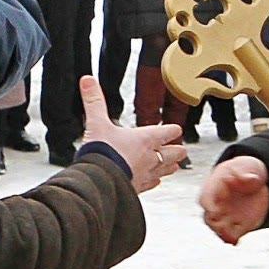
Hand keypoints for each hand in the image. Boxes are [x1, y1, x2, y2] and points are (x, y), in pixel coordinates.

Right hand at [77, 76, 183, 192]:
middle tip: (181, 150)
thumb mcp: (96, 123)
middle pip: (172, 153)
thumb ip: (94, 101)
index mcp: (145, 139)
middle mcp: (150, 157)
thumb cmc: (102, 153)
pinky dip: (154, 181)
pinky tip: (154, 182)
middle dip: (176, 150)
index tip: (175, 129)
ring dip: (169, 166)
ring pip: (165, 170)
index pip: (168, 132)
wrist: (98, 182)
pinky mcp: (138, 188)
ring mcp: (145, 174)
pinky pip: (152, 184)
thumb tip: (87, 80)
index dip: (172, 130)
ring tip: (174, 165)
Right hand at [199, 154, 268, 243]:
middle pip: (209, 217)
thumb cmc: (246, 170)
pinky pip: (231, 235)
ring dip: (222, 233)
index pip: (206, 198)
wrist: (256, 182)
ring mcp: (225, 216)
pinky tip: (235, 241)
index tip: (214, 211)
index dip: (209, 205)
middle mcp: (217, 204)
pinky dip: (231, 239)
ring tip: (230, 237)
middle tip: (223, 227)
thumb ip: (247, 173)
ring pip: (218, 228)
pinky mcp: (236, 225)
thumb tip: (251, 178)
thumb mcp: (248, 166)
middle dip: (215, 223)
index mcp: (215, 187)